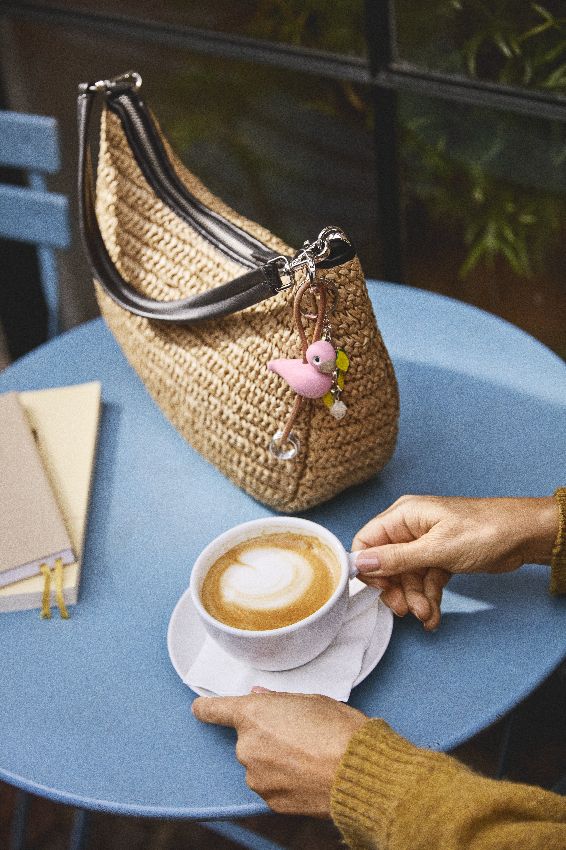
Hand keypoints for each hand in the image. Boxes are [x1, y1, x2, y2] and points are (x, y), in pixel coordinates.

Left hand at [192, 690, 365, 816]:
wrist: (358, 772)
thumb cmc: (338, 729)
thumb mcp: (310, 700)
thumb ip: (278, 700)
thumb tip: (261, 698)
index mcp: (253, 714)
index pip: (213, 709)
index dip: (206, 708)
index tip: (201, 708)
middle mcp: (247, 747)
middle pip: (246, 739)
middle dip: (265, 736)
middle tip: (297, 734)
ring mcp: (257, 777)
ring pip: (259, 764)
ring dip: (275, 760)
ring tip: (309, 756)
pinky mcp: (270, 801)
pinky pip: (271, 785)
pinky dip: (285, 781)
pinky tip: (309, 774)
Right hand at [352, 495, 556, 629]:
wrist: (523, 536)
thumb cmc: (485, 530)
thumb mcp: (436, 548)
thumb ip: (396, 558)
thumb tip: (361, 563)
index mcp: (404, 515)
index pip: (368, 540)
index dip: (369, 567)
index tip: (380, 589)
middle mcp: (411, 528)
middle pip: (387, 564)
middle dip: (397, 590)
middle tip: (406, 610)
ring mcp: (426, 544)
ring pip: (408, 577)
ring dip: (416, 599)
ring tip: (427, 615)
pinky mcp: (441, 557)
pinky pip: (425, 581)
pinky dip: (429, 598)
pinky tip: (434, 615)